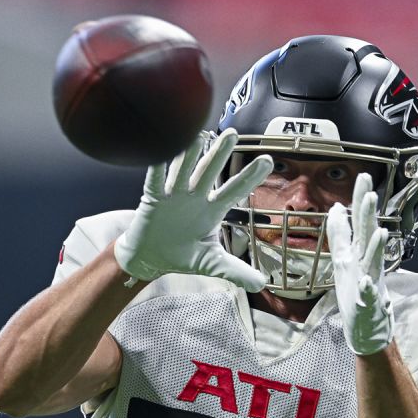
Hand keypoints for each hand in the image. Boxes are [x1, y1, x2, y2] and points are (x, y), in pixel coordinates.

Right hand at [113, 129, 271, 290]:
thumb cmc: (183, 255)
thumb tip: (263, 283)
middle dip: (220, 154)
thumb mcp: (212, 263)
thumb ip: (236, 271)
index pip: (235, 190)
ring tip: (200, 134)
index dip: (250, 177)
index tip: (267, 161)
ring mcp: (174, 194)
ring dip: (190, 153)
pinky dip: (159, 166)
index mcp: (212, 209)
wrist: (150, 258)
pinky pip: (156, 179)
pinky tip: (164, 149)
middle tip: (232, 135)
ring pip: (184, 169)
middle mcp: (195, 196)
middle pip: (210, 172)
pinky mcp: (153, 198)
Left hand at [325, 173, 392, 354]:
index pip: (360, 221)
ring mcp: (369, 282)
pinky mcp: (368, 303)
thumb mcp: (344, 259)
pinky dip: (368, 288)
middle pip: (367, 235)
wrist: (368, 328)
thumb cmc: (356, 292)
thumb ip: (340, 234)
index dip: (360, 200)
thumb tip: (335, 208)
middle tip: (370, 193)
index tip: (363, 176)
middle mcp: (366, 263)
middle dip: (368, 215)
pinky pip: (368, 294)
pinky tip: (367, 281)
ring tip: (377, 231)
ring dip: (375, 247)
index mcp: (359, 253)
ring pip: (373, 262)